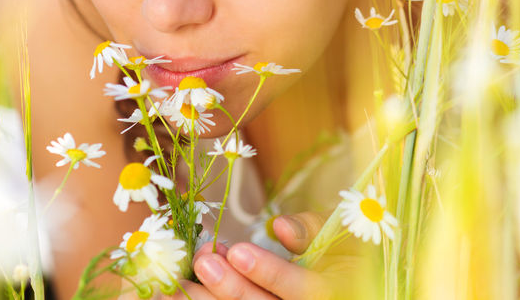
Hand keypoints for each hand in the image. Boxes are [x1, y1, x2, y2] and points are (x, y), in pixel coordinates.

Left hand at [162, 211, 357, 299]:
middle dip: (230, 287)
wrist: (343, 280)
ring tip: (180, 280)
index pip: (299, 288)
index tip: (238, 252)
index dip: (269, 272)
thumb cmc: (338, 249)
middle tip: (203, 259)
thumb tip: (280, 227)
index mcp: (329, 290)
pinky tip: (175, 292)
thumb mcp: (335, 232)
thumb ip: (310, 229)